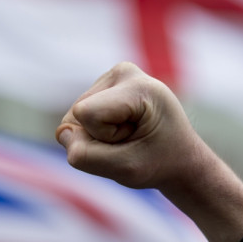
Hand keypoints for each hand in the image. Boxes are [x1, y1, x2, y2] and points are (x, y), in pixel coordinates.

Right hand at [56, 62, 201, 190]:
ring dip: (99, 137)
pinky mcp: (104, 86)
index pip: (87, 114)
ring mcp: (113, 77)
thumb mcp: (127, 169)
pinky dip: (96, 133)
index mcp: (139, 86)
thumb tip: (62, 134)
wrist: (181, 158)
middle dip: (101, 139)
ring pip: (75, 118)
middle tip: (134, 142)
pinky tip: (123, 131)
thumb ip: (86, 155)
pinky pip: (77, 118)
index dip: (106, 139)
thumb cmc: (160, 163)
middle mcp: (124, 72)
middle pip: (78, 115)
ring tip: (130, 137)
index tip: (137, 140)